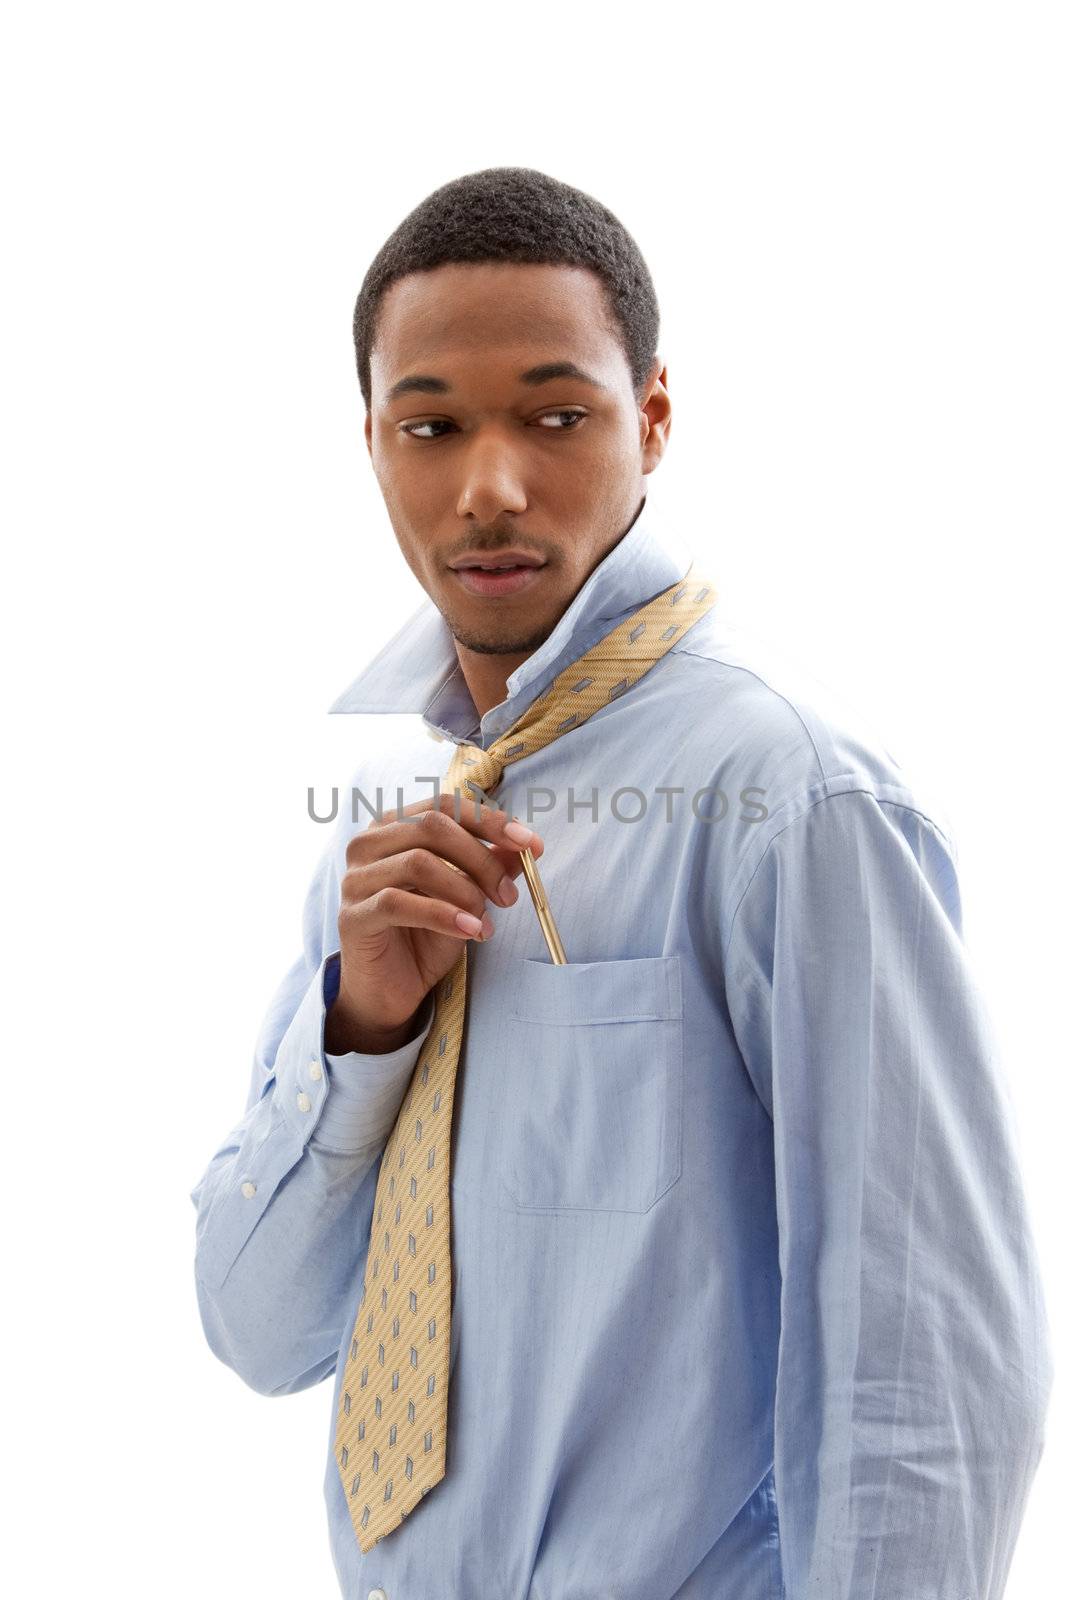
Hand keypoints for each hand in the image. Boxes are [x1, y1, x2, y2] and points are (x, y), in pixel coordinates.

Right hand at [324, 795, 543, 1053]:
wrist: (389, 991)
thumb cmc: (426, 935)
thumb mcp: (467, 896)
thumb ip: (491, 866)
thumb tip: (526, 846)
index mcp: (395, 825)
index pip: (446, 805)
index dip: (491, 821)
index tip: (531, 845)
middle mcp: (368, 843)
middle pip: (433, 827)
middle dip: (482, 859)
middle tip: (508, 895)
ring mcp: (355, 878)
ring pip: (418, 862)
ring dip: (464, 891)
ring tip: (487, 922)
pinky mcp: (352, 915)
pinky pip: (397, 903)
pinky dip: (442, 915)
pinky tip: (470, 931)